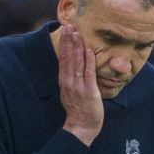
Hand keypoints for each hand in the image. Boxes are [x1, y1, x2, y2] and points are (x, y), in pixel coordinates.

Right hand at [59, 25, 102, 145]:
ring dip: (77, 47)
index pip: (63, 58)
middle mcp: (69, 82)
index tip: (65, 31)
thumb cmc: (78, 111)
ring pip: (77, 63)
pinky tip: (90, 51)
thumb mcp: (69, 92)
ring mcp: (78, 87)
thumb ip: (70, 80)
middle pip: (68, 57)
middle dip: (68, 41)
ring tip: (77, 34)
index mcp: (64, 81)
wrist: (81, 127)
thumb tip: (71, 68)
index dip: (64, 44)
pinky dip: (89, 62)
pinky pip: (89, 74)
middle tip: (69, 26)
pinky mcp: (89, 92)